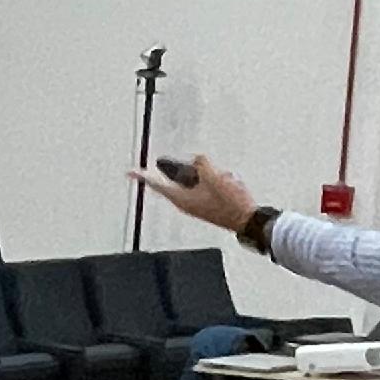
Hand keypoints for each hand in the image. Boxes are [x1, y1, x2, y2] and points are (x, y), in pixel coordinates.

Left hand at [136, 154, 258, 233]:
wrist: (248, 219)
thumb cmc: (230, 203)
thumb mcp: (214, 177)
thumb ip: (201, 164)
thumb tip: (198, 159)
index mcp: (181, 199)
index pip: (157, 184)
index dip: (144, 176)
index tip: (131, 172)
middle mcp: (186, 202)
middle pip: (182, 177)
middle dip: (197, 170)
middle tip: (205, 170)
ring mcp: (198, 203)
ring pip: (200, 178)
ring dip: (214, 175)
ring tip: (228, 183)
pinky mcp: (210, 202)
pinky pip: (212, 183)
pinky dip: (221, 180)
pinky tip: (233, 185)